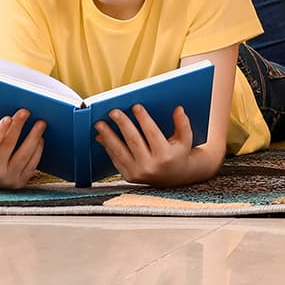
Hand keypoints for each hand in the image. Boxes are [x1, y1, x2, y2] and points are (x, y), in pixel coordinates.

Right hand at [0, 110, 46, 189]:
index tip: (8, 118)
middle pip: (8, 147)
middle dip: (17, 127)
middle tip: (25, 112)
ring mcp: (8, 178)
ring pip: (23, 156)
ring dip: (33, 138)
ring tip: (40, 123)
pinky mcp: (21, 181)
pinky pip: (32, 164)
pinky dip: (38, 150)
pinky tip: (41, 138)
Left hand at [94, 104, 208, 186]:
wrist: (173, 178)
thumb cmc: (178, 154)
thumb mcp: (185, 139)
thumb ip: (182, 124)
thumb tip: (178, 109)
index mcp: (165, 155)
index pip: (152, 133)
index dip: (144, 119)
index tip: (135, 106)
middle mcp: (151, 165)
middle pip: (133, 140)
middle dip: (122, 124)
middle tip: (113, 111)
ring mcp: (138, 172)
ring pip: (120, 151)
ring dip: (108, 136)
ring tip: (100, 124)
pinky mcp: (129, 176)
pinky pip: (116, 159)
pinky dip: (108, 147)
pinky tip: (102, 137)